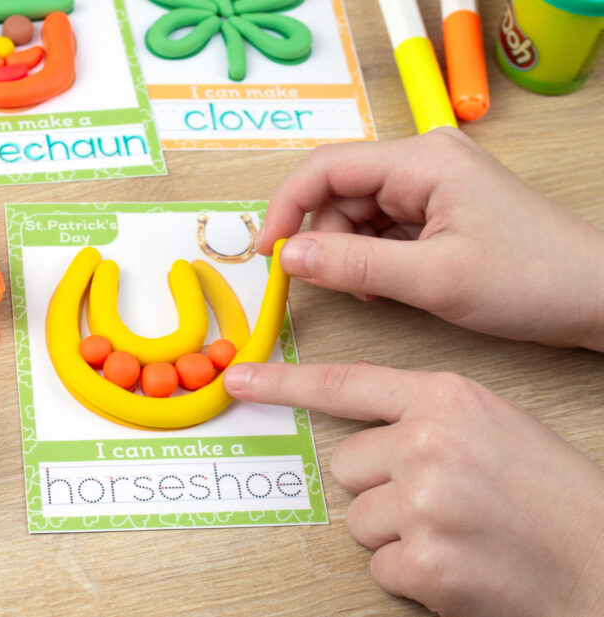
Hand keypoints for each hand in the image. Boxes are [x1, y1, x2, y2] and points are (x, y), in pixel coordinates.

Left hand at [224, 361, 603, 616]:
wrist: (602, 556)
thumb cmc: (548, 490)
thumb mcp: (486, 422)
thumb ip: (420, 416)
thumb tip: (361, 434)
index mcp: (445, 397)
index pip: (344, 383)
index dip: (284, 382)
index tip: (240, 379)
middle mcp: (427, 442)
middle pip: (345, 464)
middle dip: (379, 486)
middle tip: (438, 498)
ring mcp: (423, 501)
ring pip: (358, 519)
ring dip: (396, 531)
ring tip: (454, 529)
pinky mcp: (423, 560)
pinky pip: (379, 565)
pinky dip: (411, 571)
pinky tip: (457, 561)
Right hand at [259, 128, 603, 350]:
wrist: (594, 297)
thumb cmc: (530, 279)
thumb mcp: (432, 278)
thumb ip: (354, 264)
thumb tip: (290, 256)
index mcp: (422, 160)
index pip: (327, 167)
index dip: (287, 207)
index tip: (268, 252)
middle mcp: (423, 162)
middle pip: (340, 191)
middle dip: (323, 237)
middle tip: (319, 282)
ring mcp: (432, 184)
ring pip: (358, 213)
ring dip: (350, 252)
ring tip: (372, 288)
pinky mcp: (438, 208)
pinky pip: (383, 226)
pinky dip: (373, 256)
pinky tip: (387, 282)